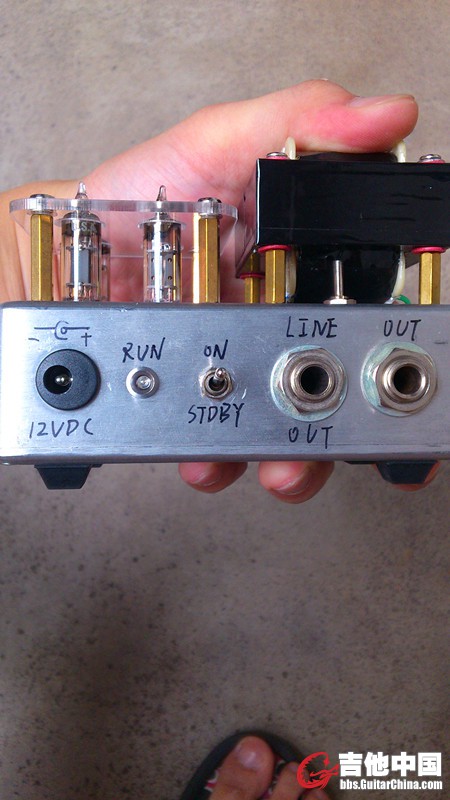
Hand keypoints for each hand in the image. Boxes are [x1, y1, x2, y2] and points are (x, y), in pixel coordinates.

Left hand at [4, 80, 434, 499]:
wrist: (60, 248)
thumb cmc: (137, 194)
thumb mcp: (217, 143)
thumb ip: (294, 126)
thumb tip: (383, 117)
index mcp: (295, 261)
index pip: (366, 300)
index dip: (390, 332)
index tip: (394, 354)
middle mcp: (272, 318)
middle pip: (331, 376)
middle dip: (339, 414)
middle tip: (333, 425)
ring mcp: (232, 362)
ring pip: (280, 422)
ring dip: (287, 453)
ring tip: (275, 461)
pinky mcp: (189, 397)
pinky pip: (214, 441)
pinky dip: (216, 460)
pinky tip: (208, 457)